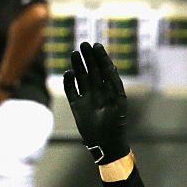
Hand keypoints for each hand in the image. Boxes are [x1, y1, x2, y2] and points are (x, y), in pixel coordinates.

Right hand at [63, 42, 129, 163]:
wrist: (106, 142)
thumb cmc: (116, 122)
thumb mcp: (118, 101)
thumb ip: (113, 84)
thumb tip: (111, 66)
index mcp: (111, 90)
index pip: (105, 70)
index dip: (101, 57)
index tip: (96, 45)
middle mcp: (99, 92)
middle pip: (92, 71)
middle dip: (88, 58)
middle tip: (84, 44)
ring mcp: (87, 98)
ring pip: (81, 78)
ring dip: (78, 66)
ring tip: (74, 53)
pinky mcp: (77, 106)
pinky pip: (71, 90)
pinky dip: (68, 81)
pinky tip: (68, 72)